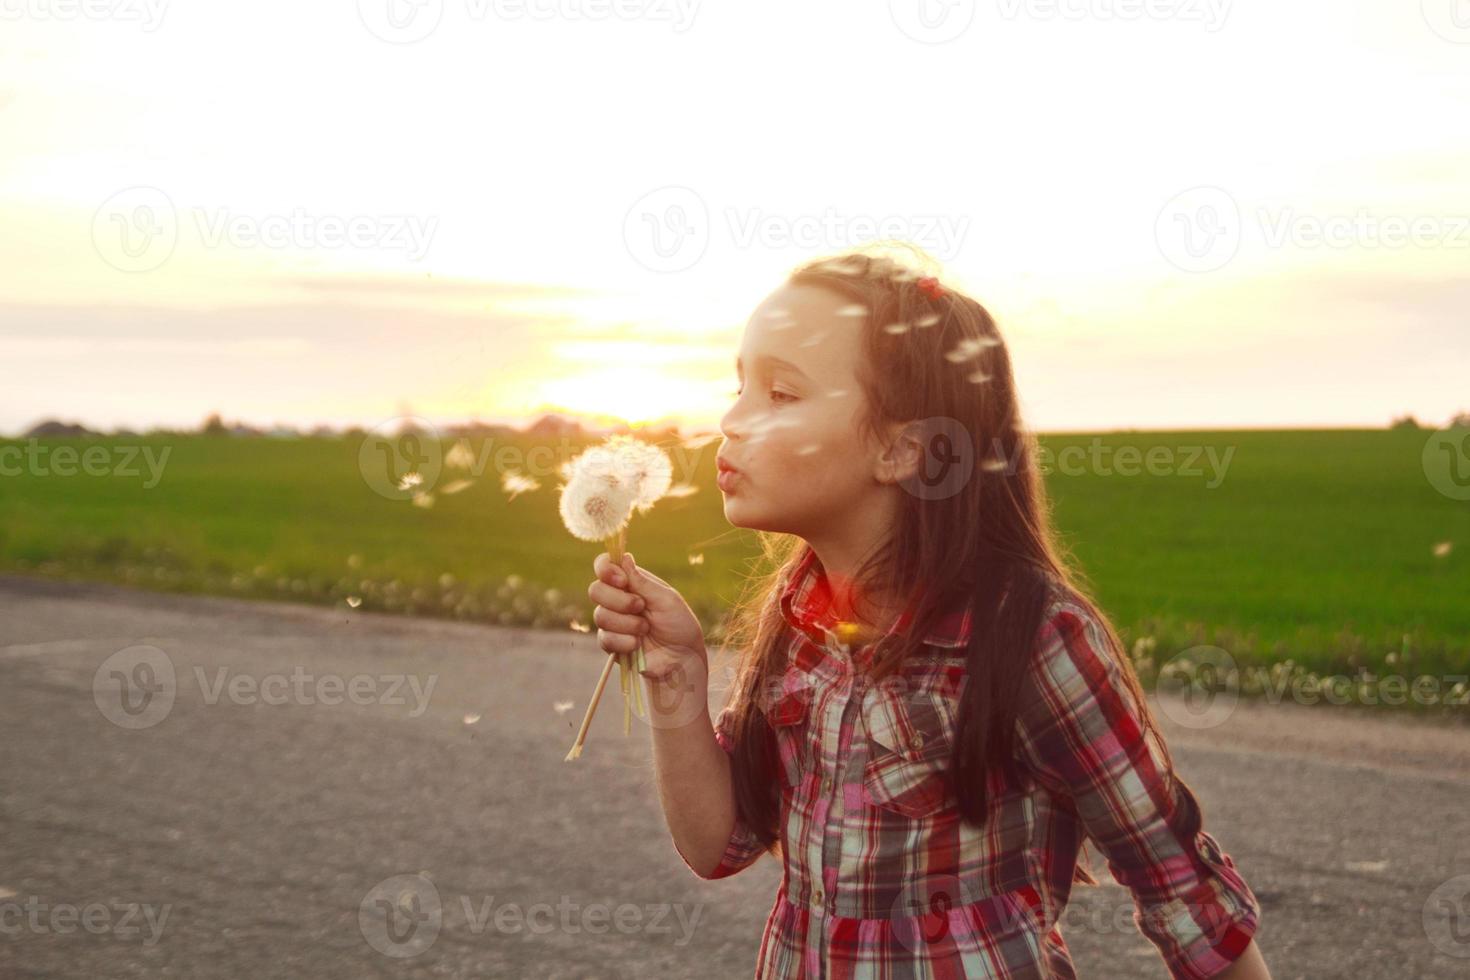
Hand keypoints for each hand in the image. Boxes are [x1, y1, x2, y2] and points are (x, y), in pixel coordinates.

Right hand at [589, 552, 707, 684]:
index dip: (605, 569)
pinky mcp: (610, 643)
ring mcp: (612, 621)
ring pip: (600, 615)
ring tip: (645, 629)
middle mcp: (617, 599)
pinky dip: (624, 641)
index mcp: (631, 582)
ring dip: (627, 623)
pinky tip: (638, 644)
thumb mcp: (666, 599)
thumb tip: (624, 557)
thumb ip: (642, 582)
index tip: (621, 580)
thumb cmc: (679, 625)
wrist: (681, 659)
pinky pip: (604, 638)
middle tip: (641, 606)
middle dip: (619, 600)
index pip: (605, 566)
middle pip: (595, 590)